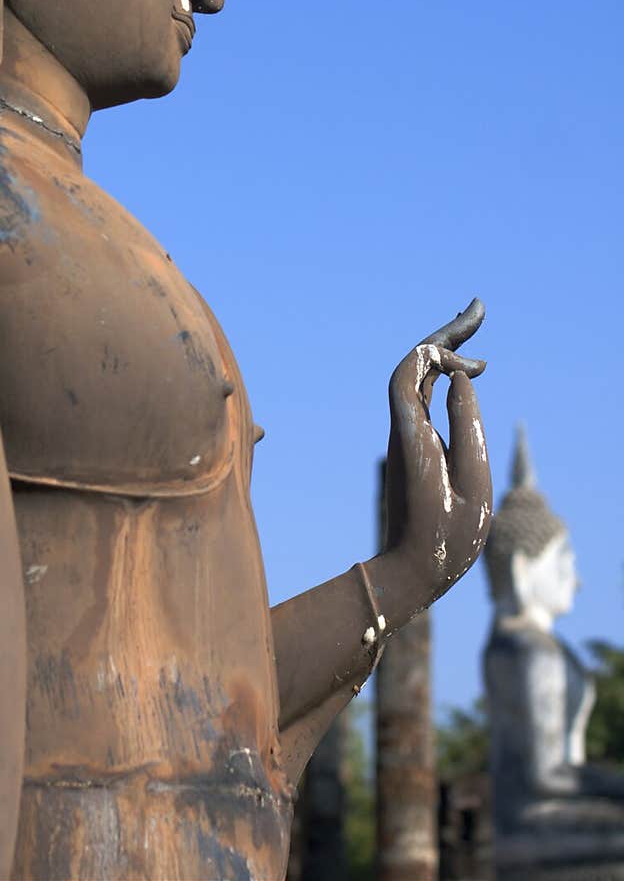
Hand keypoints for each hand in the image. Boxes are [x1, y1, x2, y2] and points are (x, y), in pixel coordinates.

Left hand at [383, 299, 491, 609]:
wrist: (408, 572)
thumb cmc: (445, 537)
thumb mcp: (471, 484)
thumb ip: (468, 427)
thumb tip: (459, 379)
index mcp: (412, 433)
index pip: (410, 371)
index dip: (438, 352)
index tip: (476, 366)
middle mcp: (403, 427)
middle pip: (416, 366)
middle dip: (446, 335)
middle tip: (478, 308)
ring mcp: (407, 435)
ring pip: (420, 379)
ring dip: (445, 350)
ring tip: (473, 324)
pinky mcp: (414, 446)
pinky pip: (425, 396)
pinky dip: (443, 376)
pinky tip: (463, 370)